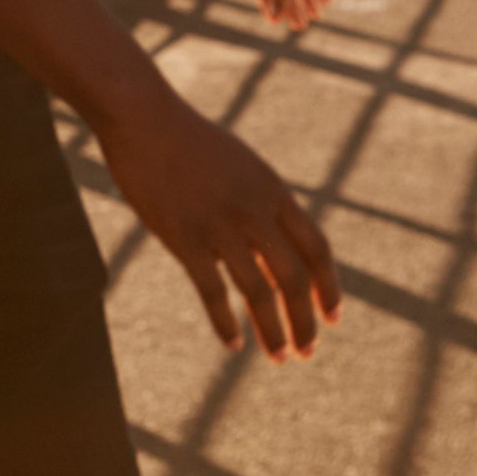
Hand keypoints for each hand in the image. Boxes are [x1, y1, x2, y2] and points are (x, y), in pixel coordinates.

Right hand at [116, 103, 342, 360]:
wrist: (143, 118)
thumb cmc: (189, 142)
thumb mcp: (240, 168)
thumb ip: (262, 206)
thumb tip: (276, 250)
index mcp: (272, 191)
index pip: (316, 248)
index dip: (329, 287)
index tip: (334, 318)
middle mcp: (253, 210)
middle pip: (293, 277)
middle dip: (305, 321)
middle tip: (307, 352)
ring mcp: (219, 225)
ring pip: (258, 291)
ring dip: (273, 330)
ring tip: (278, 357)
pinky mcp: (183, 237)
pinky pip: (212, 291)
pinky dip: (226, 323)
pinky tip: (233, 344)